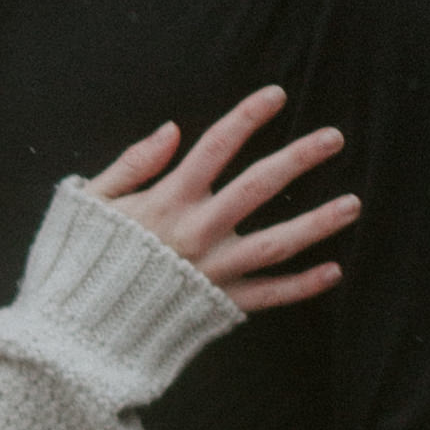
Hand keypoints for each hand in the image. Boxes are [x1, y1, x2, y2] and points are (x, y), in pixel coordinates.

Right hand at [89, 86, 356, 313]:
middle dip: (299, 158)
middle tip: (335, 137)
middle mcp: (196, 232)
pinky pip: (267, 296)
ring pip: (276, 243)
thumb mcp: (89, 203)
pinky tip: (334, 271)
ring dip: (318, 223)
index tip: (277, 95)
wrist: (76, 334)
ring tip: (353, 205)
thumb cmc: (78, 263)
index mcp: (166, 201)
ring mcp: (212, 271)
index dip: (248, 116)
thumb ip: (132, 164)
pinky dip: (302, 287)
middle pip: (258, 186)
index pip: (216, 146)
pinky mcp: (218, 307)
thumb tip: (172, 130)